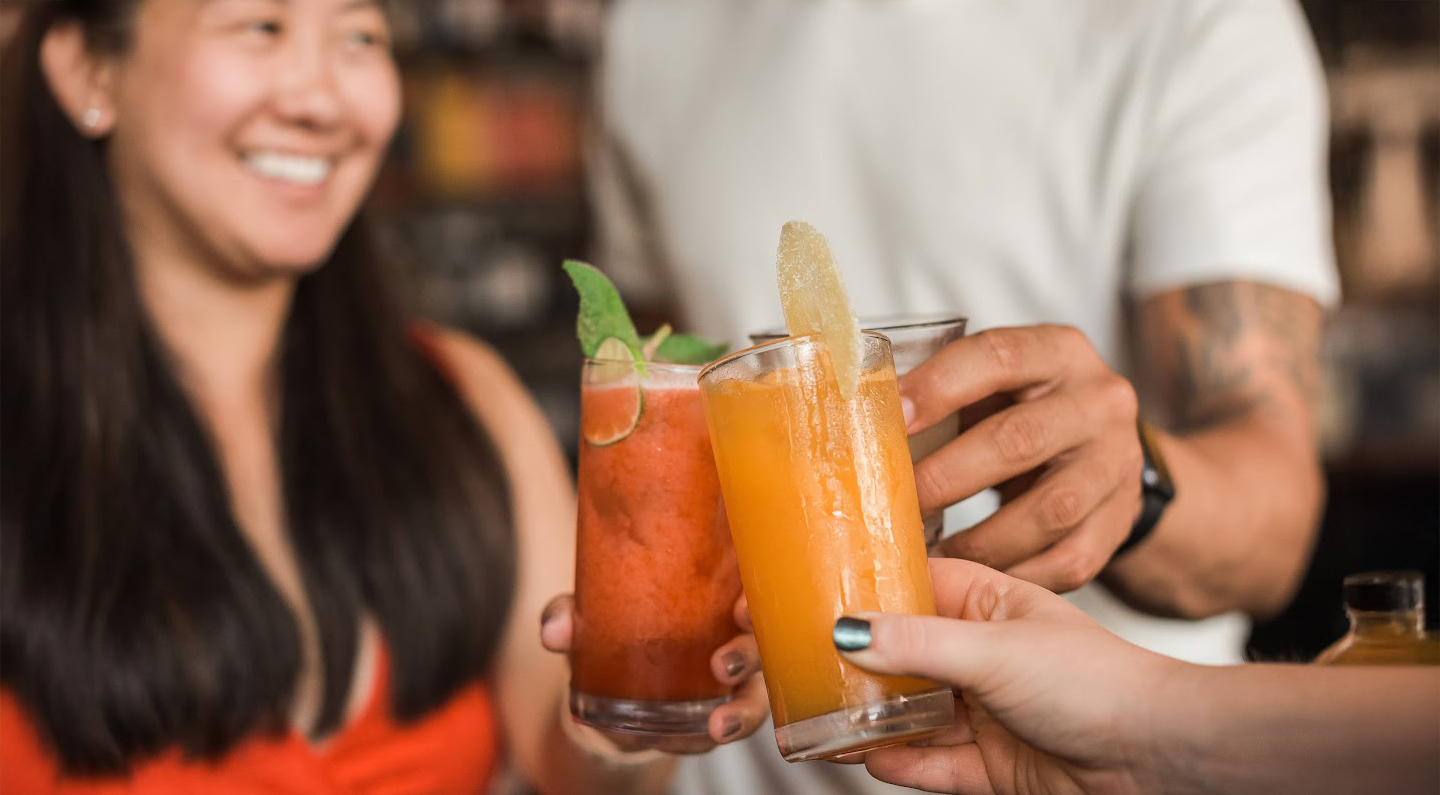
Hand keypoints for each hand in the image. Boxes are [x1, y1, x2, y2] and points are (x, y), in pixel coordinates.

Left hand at [539, 593, 768, 752]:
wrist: (607, 686)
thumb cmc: (612, 631)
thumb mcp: (589, 618)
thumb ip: (570, 616)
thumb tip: (555, 631)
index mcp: (713, 599)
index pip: (748, 591)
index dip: (756, 599)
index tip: (741, 608)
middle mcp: (732, 640)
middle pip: (763, 644)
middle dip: (749, 655)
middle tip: (724, 664)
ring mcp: (730, 686)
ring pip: (756, 697)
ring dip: (742, 712)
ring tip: (717, 724)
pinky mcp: (716, 720)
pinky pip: (727, 730)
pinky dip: (711, 738)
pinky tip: (696, 741)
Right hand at [837, 558, 1175, 794]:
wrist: (1161, 758)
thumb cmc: (1101, 683)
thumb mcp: (994, 650)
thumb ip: (917, 644)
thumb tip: (848, 630)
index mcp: (990, 605)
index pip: (914, 586)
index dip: (865, 590)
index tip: (810, 592)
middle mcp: (984, 656)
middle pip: (904, 657)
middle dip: (857, 664)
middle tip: (801, 663)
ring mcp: (988, 713)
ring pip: (912, 715)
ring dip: (871, 720)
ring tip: (822, 719)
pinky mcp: (994, 766)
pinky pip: (934, 765)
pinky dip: (901, 763)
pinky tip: (868, 757)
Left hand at [899, 325, 1141, 591]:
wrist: (1104, 450)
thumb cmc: (1024, 410)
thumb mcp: (994, 383)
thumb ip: (940, 391)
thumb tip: (849, 416)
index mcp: (1058, 352)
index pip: (998, 357)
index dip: (940, 386)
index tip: (890, 417)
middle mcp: (1098, 403)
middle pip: (1018, 439)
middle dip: (946, 476)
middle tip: (895, 504)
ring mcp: (1115, 465)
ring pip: (1047, 510)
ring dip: (978, 542)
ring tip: (928, 555)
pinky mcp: (1119, 522)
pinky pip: (1067, 561)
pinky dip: (1014, 576)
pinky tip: (974, 583)